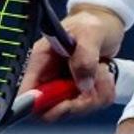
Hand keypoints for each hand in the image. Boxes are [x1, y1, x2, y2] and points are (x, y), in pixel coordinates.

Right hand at [18, 6, 124, 122]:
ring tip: (103, 69)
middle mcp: (49, 79)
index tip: (65, 101)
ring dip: (95, 94)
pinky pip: (90, 106)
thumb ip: (85, 55)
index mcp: (41, 61)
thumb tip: (83, 85)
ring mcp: (63, 89)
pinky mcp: (78, 94)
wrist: (107, 23)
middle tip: (95, 81)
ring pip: (74, 111)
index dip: (39, 105)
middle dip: (79, 102)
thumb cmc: (92, 23)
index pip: (26, 94)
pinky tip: (106, 74)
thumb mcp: (90, 32)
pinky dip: (102, 94)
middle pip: (52, 111)